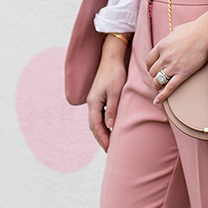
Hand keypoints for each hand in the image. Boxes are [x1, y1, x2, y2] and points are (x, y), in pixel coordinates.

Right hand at [87, 36, 128, 150]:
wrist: (111, 58)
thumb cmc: (115, 74)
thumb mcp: (116, 92)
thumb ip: (112, 109)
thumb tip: (109, 126)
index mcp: (94, 102)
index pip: (96, 125)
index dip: (102, 138)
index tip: (108, 148)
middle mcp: (91, 102)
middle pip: (93, 125)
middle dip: (100, 138)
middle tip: (108, 150)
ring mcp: (94, 99)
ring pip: (95, 120)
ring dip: (101, 131)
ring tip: (109, 142)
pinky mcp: (98, 96)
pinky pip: (99, 114)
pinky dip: (103, 123)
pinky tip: (109, 126)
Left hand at [146, 11, 207, 105]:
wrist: (205, 32)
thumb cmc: (193, 30)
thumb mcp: (175, 31)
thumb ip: (169, 38)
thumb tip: (170, 40)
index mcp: (161, 46)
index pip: (148, 60)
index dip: (149, 67)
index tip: (152, 69)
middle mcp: (164, 56)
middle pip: (152, 71)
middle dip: (154, 76)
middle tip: (158, 78)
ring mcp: (173, 65)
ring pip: (158, 80)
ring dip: (157, 85)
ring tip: (158, 88)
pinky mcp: (183, 73)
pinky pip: (169, 87)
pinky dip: (162, 96)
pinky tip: (157, 101)